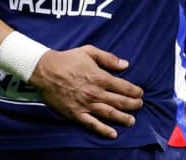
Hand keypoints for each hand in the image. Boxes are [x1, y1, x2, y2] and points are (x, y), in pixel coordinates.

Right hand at [29, 45, 143, 138]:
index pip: (124, 87)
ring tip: (132, 121)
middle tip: (139, 105)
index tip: (140, 93)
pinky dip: (104, 130)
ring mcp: (86, 105)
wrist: (45, 70)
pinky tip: (113, 134)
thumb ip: (108, 58)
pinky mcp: (76, 114)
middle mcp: (96, 93)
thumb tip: (125, 64)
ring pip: (110, 114)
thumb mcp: (89, 51)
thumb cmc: (67, 59)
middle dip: (133, 105)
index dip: (135, 91)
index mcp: (100, 77)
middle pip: (120, 101)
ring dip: (123, 118)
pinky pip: (92, 124)